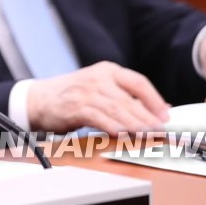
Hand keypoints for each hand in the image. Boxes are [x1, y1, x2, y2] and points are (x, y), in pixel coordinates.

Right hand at [27, 61, 169, 133]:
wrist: (39, 99)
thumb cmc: (71, 95)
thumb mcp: (99, 88)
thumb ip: (126, 97)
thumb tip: (159, 109)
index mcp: (106, 70)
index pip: (138, 82)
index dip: (154, 100)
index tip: (166, 115)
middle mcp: (97, 78)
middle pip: (129, 99)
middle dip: (148, 117)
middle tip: (160, 130)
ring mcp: (85, 92)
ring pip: (116, 109)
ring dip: (134, 124)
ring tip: (147, 135)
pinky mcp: (75, 106)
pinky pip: (98, 118)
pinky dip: (112, 126)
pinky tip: (122, 134)